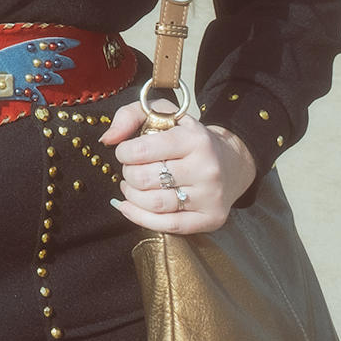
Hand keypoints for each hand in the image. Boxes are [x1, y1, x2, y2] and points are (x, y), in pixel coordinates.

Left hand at [101, 104, 256, 233]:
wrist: (232, 162)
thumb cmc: (189, 138)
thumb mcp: (163, 114)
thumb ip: (129, 116)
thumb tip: (108, 139)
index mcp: (195, 139)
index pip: (141, 150)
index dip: (123, 152)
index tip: (125, 152)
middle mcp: (206, 168)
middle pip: (144, 179)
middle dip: (128, 174)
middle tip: (130, 170)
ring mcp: (210, 196)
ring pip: (154, 204)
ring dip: (131, 196)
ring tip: (131, 187)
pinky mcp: (211, 219)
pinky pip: (168, 226)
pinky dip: (140, 218)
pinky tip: (128, 207)